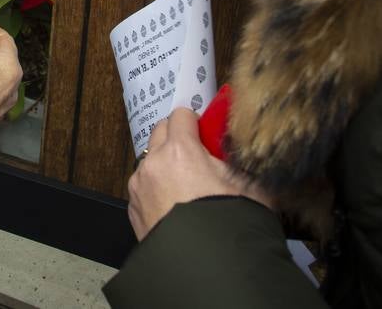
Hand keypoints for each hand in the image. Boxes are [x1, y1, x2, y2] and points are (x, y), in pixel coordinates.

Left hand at [128, 109, 274, 239]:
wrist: (206, 266)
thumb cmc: (229, 222)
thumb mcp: (249, 182)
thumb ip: (238, 158)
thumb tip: (237, 148)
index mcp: (179, 150)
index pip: (182, 114)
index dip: (196, 122)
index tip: (207, 133)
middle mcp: (153, 164)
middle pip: (160, 132)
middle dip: (177, 137)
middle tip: (199, 155)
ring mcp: (138, 187)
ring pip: (150, 161)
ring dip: (165, 164)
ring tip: (187, 185)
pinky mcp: (133, 210)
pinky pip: (143, 187)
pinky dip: (155, 188)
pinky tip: (175, 205)